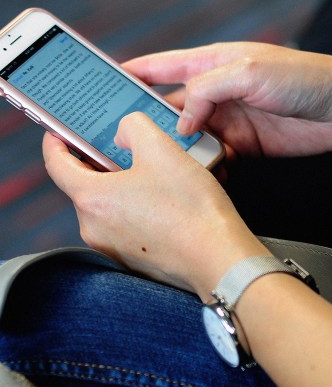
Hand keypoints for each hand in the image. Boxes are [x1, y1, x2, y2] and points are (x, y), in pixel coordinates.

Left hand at [42, 113, 269, 299]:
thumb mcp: (161, 149)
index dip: (56, 141)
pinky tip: (166, 202)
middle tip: (127, 148)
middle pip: (86, 184)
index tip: (61, 131)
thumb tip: (123, 134)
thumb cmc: (191, 209)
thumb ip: (133, 127)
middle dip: (102, 162)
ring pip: (110, 205)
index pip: (56, 164)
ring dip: (125, 186)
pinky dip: (138, 208)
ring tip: (157, 175)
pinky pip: (127, 224)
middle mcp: (94, 228)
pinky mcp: (134, 259)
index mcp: (92, 199)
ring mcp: (113, 247)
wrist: (219, 258)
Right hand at [123, 42, 331, 157]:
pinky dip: (205, 165)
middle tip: (126, 139)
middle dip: (151, 121)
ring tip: (162, 163)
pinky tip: (199, 173)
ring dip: (179, 150)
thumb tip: (181, 120)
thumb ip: (207, 91)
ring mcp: (231, 120)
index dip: (136, 74)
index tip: (108, 84)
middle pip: (173, 107)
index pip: (165, 66)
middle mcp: (219, 92)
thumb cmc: (303, 79)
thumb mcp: (248, 72)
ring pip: (191, 137)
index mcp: (214, 64)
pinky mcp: (245, 144)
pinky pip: (215, 156)